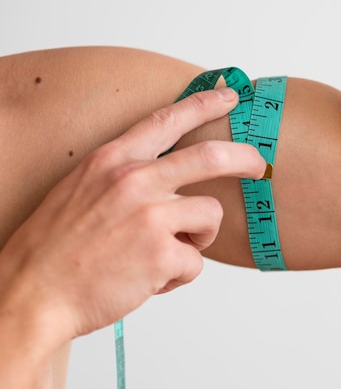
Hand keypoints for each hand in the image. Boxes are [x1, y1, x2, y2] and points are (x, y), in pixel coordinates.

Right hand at [0, 87, 265, 343]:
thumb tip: (172, 184)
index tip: (230, 94)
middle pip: (211, 157)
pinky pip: (196, 262)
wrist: (32, 294)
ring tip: (165, 255)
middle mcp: (134, 180)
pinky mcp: (162, 254)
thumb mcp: (83, 190)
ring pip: (210, 216)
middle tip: (259, 165)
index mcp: (113, 161)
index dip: (203, 103)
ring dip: (198, 239)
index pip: (166, 120)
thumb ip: (127, 178)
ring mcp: (150, 216)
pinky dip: (179, 276)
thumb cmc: (57, 248)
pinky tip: (150, 280)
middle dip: (245, 158)